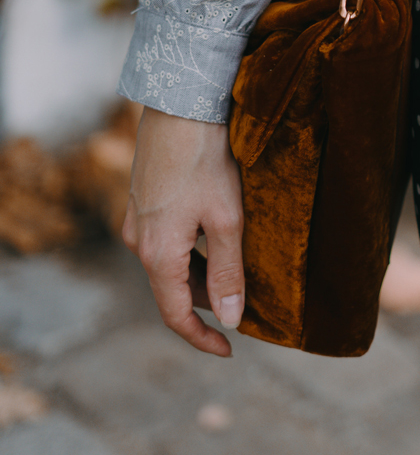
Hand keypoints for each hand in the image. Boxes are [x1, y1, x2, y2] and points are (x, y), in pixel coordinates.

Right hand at [122, 108, 244, 357]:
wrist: (180, 105)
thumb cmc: (207, 160)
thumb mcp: (227, 220)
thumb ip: (229, 273)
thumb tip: (232, 320)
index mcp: (157, 254)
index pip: (175, 315)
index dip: (202, 338)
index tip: (229, 349)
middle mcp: (138, 242)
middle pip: (174, 288)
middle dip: (208, 299)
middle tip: (247, 298)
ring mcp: (137, 219)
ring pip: (171, 262)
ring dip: (202, 271)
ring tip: (240, 261)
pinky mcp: (142, 200)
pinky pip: (166, 239)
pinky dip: (192, 247)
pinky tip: (218, 229)